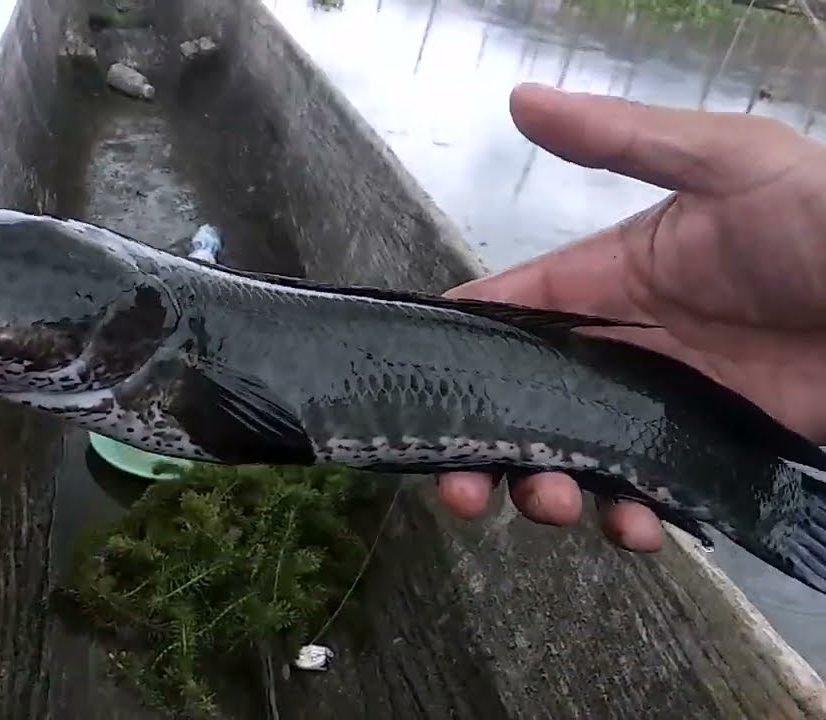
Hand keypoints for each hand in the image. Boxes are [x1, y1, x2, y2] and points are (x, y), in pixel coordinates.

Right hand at [438, 82, 825, 552]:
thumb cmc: (823, 223)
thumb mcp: (726, 164)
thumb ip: (623, 140)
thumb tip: (518, 98)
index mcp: (606, 279)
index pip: (506, 312)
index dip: (452, 348)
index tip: (403, 387)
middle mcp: (619, 347)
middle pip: (520, 403)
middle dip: (479, 448)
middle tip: (461, 489)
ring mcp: (659, 407)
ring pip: (570, 458)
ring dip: (543, 489)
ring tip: (553, 502)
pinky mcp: (706, 455)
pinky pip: (646, 495)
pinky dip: (627, 518)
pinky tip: (633, 525)